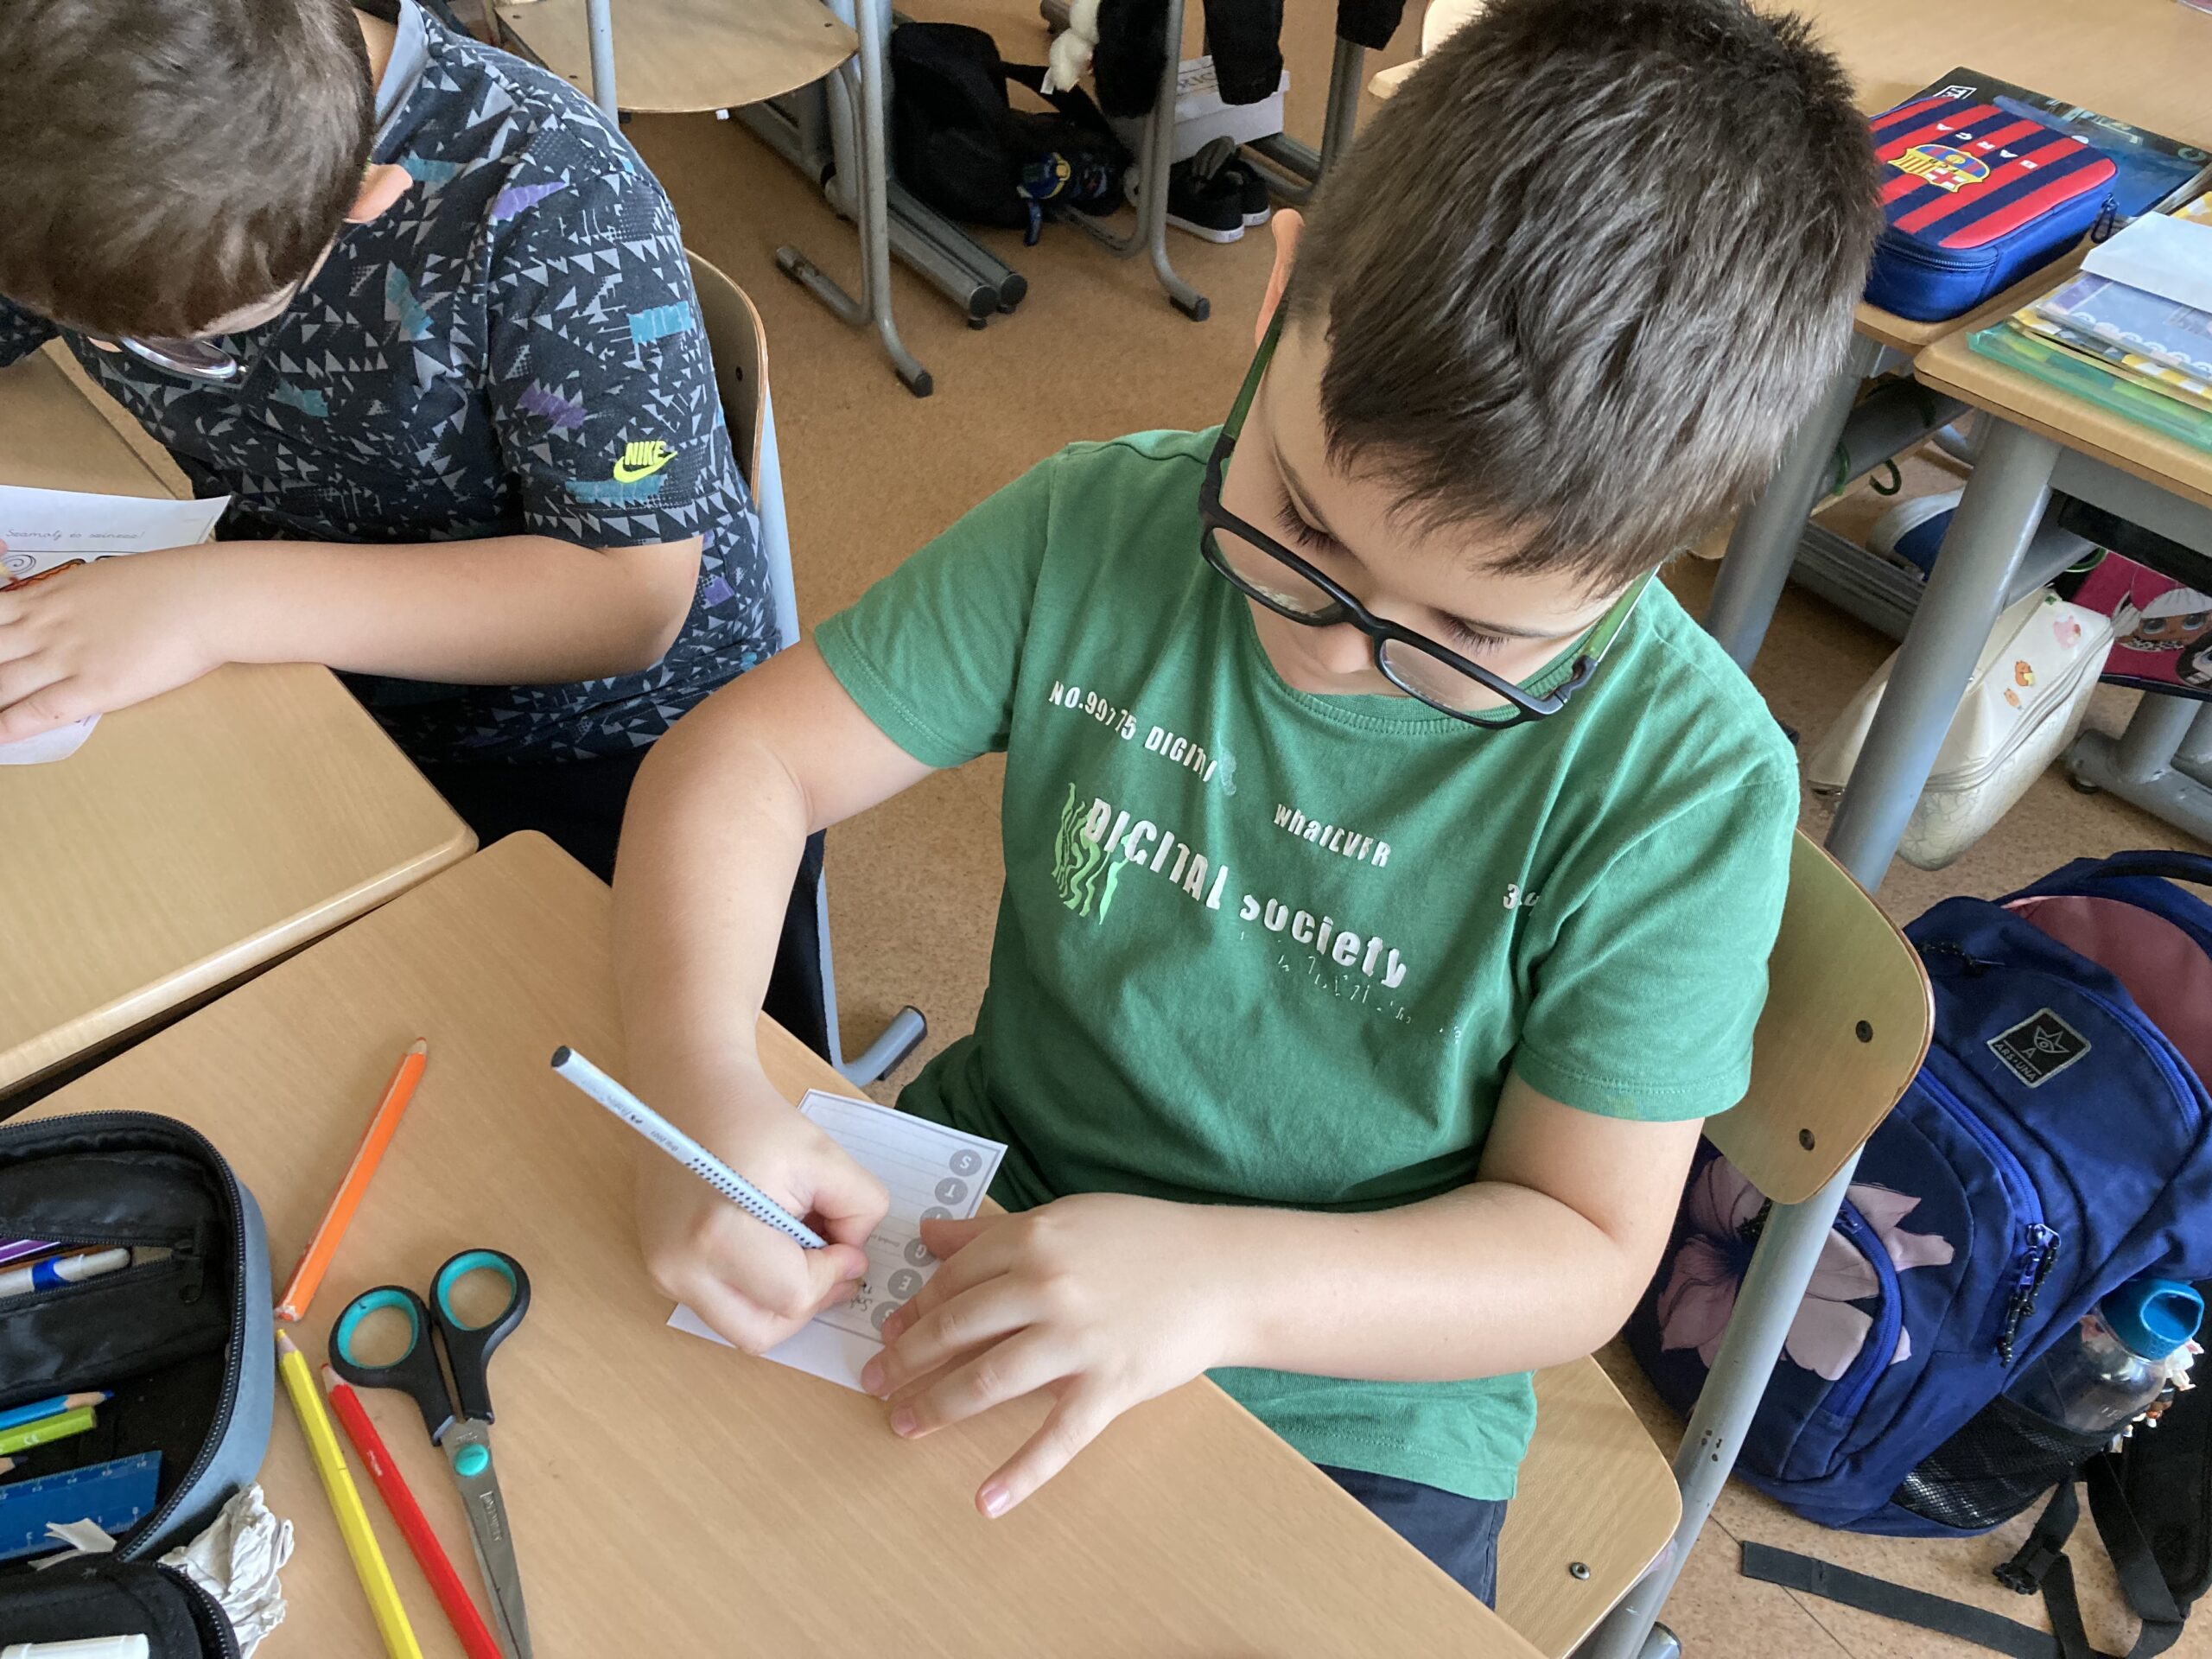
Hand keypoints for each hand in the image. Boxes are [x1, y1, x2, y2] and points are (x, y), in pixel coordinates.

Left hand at [0, 548, 223, 741]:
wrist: (206, 598)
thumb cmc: (170, 583)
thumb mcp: (105, 578)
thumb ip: (76, 598)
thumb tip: (70, 609)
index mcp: (47, 596)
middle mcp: (45, 627)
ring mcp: (65, 657)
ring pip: (2, 683)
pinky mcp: (93, 687)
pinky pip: (38, 712)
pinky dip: (10, 728)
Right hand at [634, 1065, 888, 1352]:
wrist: (688, 1092)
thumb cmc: (755, 1118)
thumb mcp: (825, 1155)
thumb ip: (858, 1211)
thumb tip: (852, 1257)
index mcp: (717, 1234)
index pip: (793, 1295)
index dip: (834, 1275)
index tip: (847, 1244)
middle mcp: (679, 1267)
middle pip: (763, 1332)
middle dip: (809, 1302)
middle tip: (833, 1262)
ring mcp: (663, 1274)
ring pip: (741, 1328)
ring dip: (782, 1301)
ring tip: (800, 1251)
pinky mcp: (660, 1272)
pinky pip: (721, 1306)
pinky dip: (755, 1291)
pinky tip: (770, 1247)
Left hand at [860, 1194, 1233, 1516]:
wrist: (1227, 1272)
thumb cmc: (1148, 1240)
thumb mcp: (1068, 1218)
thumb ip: (994, 1231)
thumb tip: (928, 1234)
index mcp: (1034, 1241)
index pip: (952, 1280)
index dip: (914, 1310)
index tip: (890, 1333)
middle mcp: (1047, 1288)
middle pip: (955, 1330)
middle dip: (906, 1362)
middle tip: (874, 1384)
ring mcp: (1078, 1341)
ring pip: (988, 1381)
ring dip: (937, 1407)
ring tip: (903, 1425)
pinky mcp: (1111, 1386)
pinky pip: (1057, 1438)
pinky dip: (1020, 1474)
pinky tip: (985, 1501)